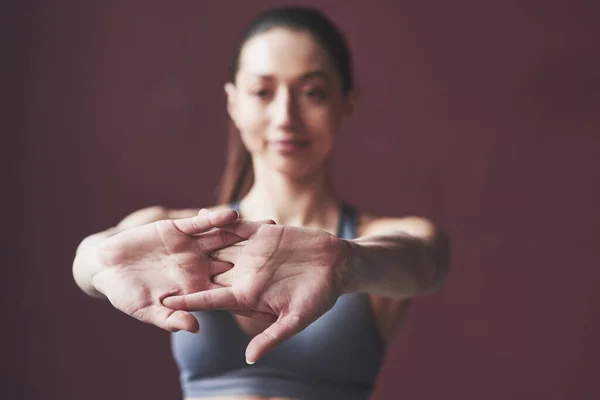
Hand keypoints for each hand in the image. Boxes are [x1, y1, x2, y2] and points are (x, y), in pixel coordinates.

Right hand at [92, 209, 268, 332]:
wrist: (107, 266)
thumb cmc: (126, 295)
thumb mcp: (147, 310)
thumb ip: (170, 318)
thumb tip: (194, 329)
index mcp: (198, 287)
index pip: (230, 290)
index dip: (252, 291)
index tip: (278, 290)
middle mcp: (201, 265)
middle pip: (237, 260)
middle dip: (261, 257)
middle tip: (288, 253)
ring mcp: (192, 246)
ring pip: (225, 237)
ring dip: (247, 231)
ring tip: (271, 225)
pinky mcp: (180, 230)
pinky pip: (203, 223)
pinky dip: (216, 219)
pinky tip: (233, 213)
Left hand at [163, 223, 351, 362]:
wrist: (337, 265)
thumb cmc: (320, 296)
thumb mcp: (297, 319)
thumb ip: (273, 336)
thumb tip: (250, 359)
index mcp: (249, 295)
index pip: (211, 298)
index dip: (188, 299)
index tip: (163, 301)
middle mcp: (245, 273)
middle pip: (207, 272)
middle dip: (181, 271)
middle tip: (152, 270)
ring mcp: (252, 252)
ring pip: (216, 246)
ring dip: (193, 243)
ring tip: (166, 238)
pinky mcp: (262, 233)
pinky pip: (235, 225)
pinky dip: (218, 220)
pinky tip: (198, 215)